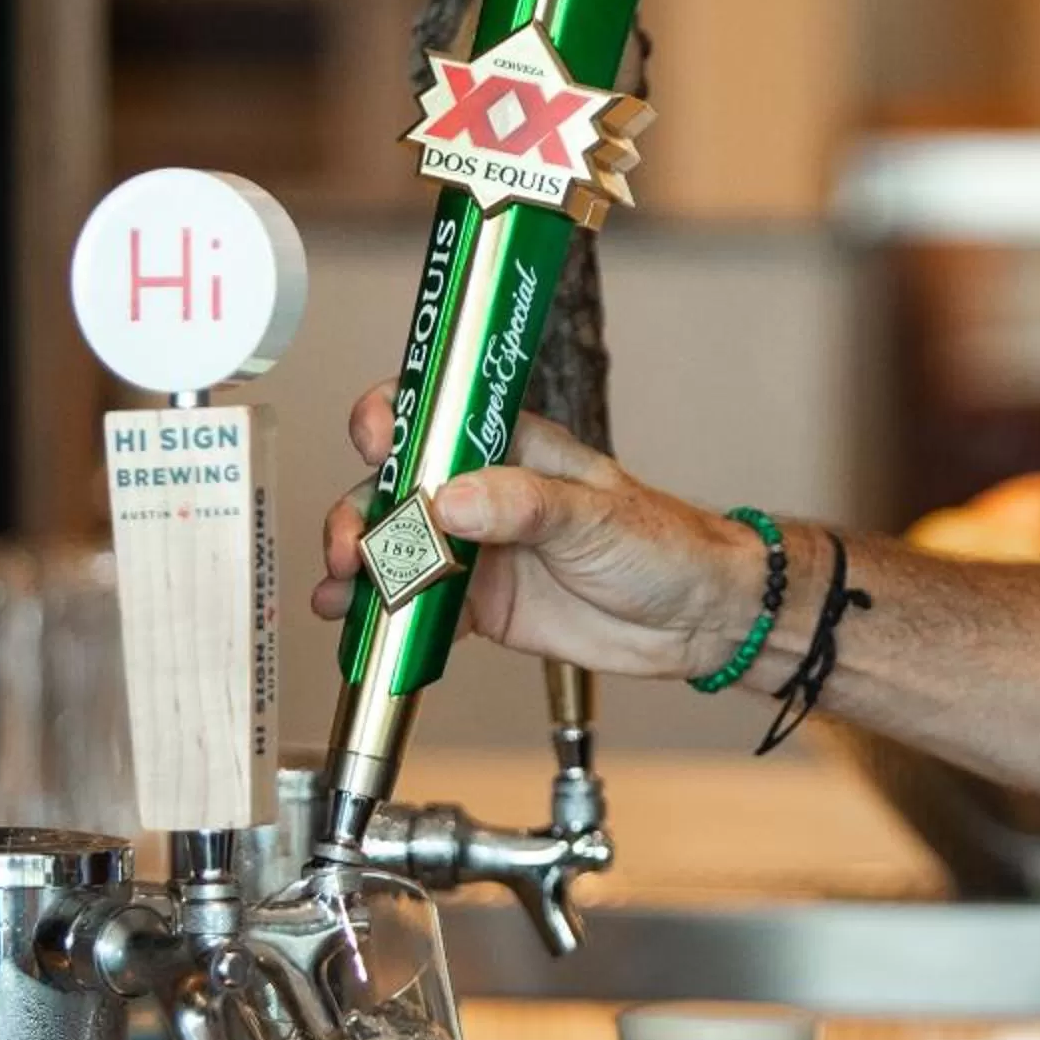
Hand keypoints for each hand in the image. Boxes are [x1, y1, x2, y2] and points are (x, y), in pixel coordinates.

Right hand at [310, 383, 767, 679]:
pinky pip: (415, 607)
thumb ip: (524, 504)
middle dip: (362, 510)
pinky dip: (382, 617)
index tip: (375, 442)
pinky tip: (357, 627)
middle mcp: (482, 492)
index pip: (435, 411)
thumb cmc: (662, 545)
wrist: (696, 619)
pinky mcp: (478, 605)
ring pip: (395, 548)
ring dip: (359, 566)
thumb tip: (452, 498)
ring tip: (343, 590)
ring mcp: (475, 549)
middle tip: (356, 545)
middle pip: (395, 486)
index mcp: (510, 446)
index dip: (393, 417)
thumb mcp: (597, 515)